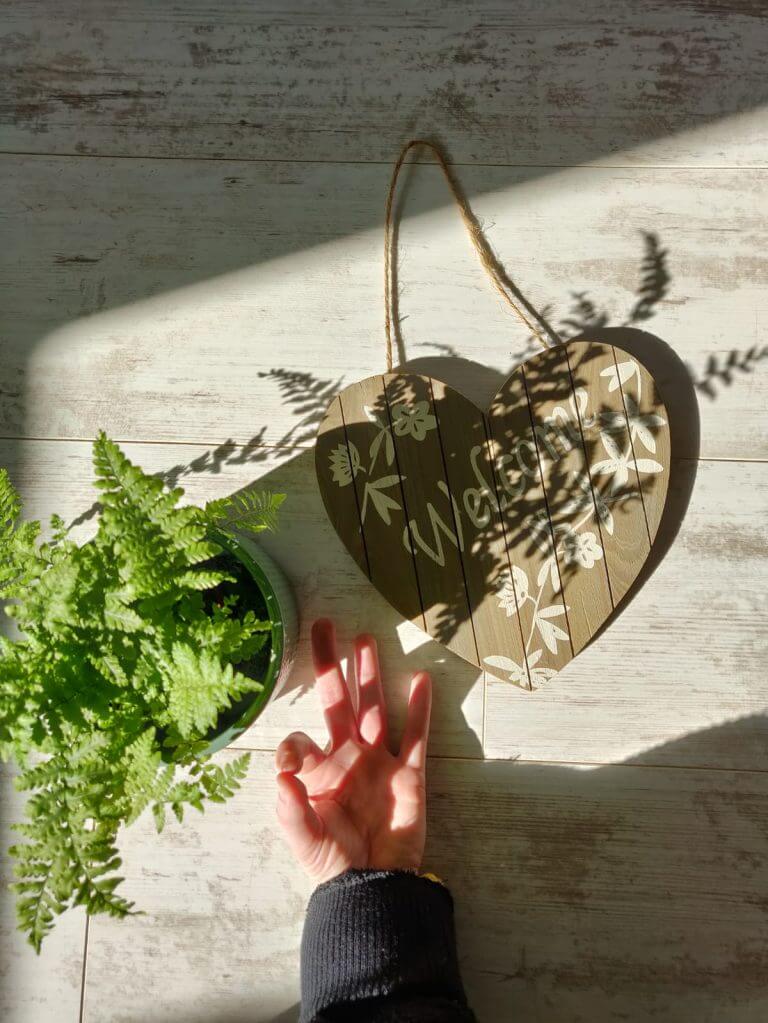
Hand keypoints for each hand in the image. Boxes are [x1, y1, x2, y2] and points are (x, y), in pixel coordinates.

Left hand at [275, 618, 431, 883]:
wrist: (375, 887)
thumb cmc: (333, 863)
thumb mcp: (303, 839)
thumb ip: (290, 808)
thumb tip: (281, 774)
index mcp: (318, 772)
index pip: (300, 742)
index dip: (292, 745)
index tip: (290, 762)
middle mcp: (348, 757)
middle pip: (338, 701)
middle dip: (331, 665)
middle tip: (325, 626)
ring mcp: (379, 762)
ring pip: (373, 707)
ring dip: (370, 674)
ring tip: (366, 639)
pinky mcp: (408, 775)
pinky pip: (414, 737)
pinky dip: (419, 709)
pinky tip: (420, 680)